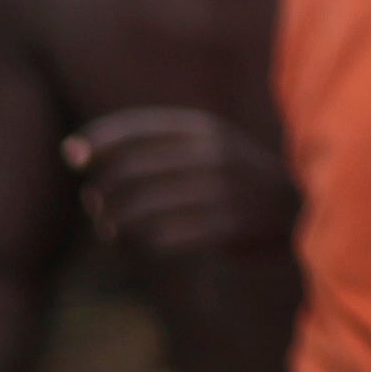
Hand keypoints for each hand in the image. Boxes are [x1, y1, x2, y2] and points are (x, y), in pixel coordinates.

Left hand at [61, 105, 299, 259]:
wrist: (299, 206)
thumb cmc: (235, 176)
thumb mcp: (206, 144)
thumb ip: (153, 144)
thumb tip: (74, 151)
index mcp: (204, 129)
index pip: (137, 128)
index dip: (98, 140)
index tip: (71, 156)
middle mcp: (211, 155)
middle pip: (131, 171)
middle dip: (102, 191)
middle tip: (94, 205)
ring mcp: (221, 191)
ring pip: (142, 208)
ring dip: (115, 222)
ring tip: (109, 229)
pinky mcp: (227, 226)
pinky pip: (165, 238)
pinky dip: (144, 243)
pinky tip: (141, 243)